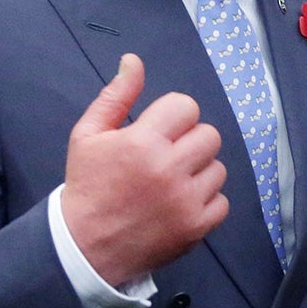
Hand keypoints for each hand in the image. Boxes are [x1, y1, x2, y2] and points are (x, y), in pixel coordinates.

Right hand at [65, 54, 227, 285]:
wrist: (85, 247)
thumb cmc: (88, 186)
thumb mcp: (88, 135)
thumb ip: (115, 96)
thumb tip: (134, 61)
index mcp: (142, 142)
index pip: (186, 107)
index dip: (173, 117)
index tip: (158, 132)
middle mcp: (168, 170)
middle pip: (208, 135)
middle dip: (189, 142)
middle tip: (166, 157)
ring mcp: (186, 201)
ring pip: (218, 168)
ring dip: (198, 172)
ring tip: (171, 183)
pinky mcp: (196, 228)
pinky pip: (222, 201)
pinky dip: (205, 202)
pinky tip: (180, 204)